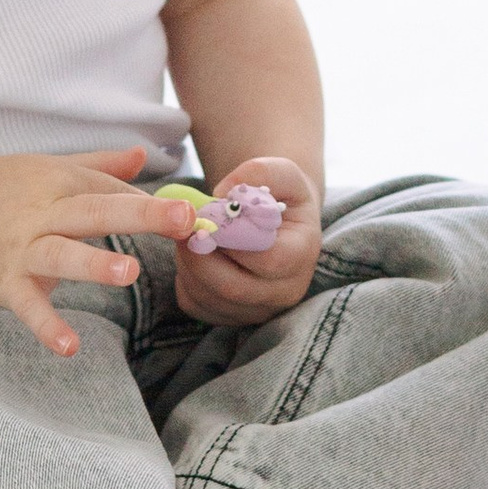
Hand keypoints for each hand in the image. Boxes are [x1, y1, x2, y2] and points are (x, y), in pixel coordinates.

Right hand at [0, 145, 161, 356]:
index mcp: (59, 180)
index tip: (190, 214)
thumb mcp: (47, 167)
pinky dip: (46, 326)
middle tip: (182, 218)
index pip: (110, 189)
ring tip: (129, 272)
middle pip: (94, 210)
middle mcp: (43, 211)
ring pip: (61, 253)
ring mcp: (22, 248)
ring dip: (94, 263)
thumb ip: (99, 164)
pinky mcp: (3, 281)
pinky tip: (70, 346)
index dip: (148, 202)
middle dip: (140, 214)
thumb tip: (144, 154)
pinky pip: (27, 305)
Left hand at [151, 155, 321, 327]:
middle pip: (234, 287)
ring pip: (211, 298)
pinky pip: (197, 305)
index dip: (231, 239)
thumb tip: (222, 195)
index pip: (268, 260)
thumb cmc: (279, 195)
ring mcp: (260, 308)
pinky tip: (193, 257)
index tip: (208, 216)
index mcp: (302, 254)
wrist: (278, 220)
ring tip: (188, 237)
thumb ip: (258, 173)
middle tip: (185, 229)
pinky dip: (185, 281)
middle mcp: (286, 290)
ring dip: (189, 266)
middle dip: (200, 256)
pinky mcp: (234, 316)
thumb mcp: (280, 171)